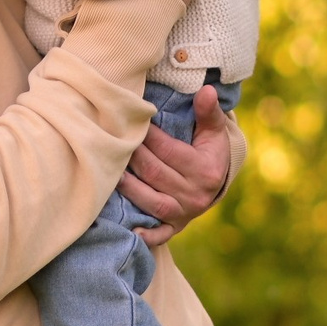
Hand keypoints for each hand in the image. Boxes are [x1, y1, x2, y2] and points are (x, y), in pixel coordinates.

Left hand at [120, 87, 231, 245]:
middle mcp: (195, 195)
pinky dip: (145, 235)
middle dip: (133, 156)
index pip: (169, 151)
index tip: (132, 121)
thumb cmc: (209, 150)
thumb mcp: (214, 131)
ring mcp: (184, 214)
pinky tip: (129, 231)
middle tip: (112, 140)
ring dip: (128, 187)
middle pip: (155, 174)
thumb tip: (206, 90)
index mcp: (205, 170)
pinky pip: (159, 235)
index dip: (148, 135)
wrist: (216, 182)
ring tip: (110, 170)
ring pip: (151, 201)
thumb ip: (208, 112)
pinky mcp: (175, 228)